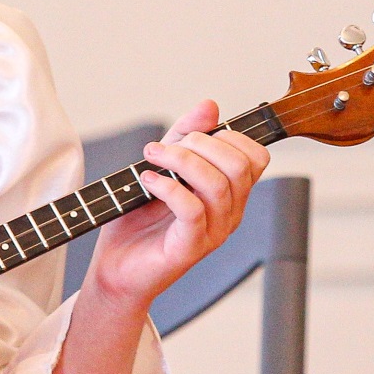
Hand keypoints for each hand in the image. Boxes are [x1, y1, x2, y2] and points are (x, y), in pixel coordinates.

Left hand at [82, 100, 268, 308]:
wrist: (117, 268)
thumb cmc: (140, 220)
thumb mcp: (162, 167)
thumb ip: (185, 138)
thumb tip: (209, 105)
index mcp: (231, 194)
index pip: (256, 157)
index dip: (229, 136)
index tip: (193, 135)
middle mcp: (229, 214)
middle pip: (240, 165)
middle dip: (201, 143)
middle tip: (166, 147)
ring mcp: (213, 232)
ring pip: (217, 184)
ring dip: (180, 159)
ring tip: (151, 158)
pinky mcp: (189, 248)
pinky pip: (191, 208)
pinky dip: (167, 186)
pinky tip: (147, 180)